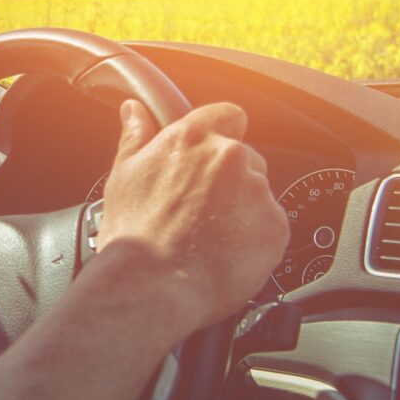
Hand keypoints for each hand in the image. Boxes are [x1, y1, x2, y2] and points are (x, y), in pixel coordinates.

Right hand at [88, 99, 284, 337]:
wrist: (152, 288)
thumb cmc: (134, 238)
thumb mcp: (124, 177)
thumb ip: (136, 137)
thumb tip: (136, 111)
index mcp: (192, 139)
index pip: (228, 115)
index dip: (222, 135)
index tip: (211, 157)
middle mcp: (229, 157)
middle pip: (245, 158)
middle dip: (229, 180)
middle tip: (201, 212)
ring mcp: (256, 191)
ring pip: (258, 194)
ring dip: (243, 210)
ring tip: (211, 239)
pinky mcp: (275, 226)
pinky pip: (271, 226)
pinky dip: (255, 239)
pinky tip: (226, 254)